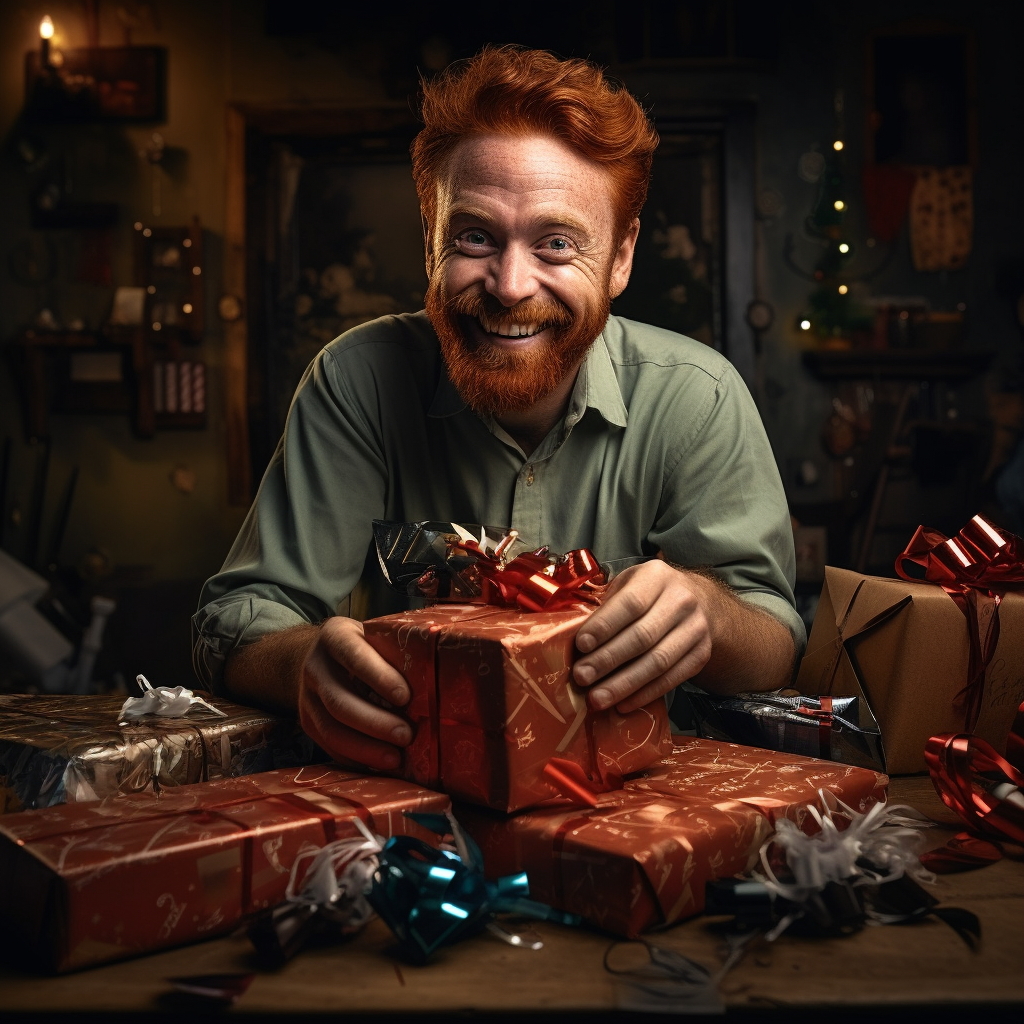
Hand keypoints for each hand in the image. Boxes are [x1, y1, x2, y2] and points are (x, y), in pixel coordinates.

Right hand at [298, 616, 412, 770]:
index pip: (354, 655)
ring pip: (331, 730)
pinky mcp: (308, 724)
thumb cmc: (363, 646)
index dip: (379, 677)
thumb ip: (395, 651)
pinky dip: (356, 759)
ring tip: (395, 758)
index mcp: (334, 637)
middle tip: (407, 735)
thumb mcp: (374, 636)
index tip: (405, 696)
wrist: (316, 657)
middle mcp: (315, 668)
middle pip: (340, 702)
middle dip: (375, 723)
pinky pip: (329, 747)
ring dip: (365, 748)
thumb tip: (439, 679)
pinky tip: (379, 765)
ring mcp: (306, 698)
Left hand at [572, 560, 713, 712]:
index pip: (630, 603)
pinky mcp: (701, 654)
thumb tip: (569, 630)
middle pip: (642, 636)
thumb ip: (605, 603)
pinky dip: (645, 694)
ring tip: (597, 698)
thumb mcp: (628, 584)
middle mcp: (681, 600)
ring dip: (624, 684)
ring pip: (657, 662)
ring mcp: (696, 628)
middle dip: (608, 660)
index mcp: (656, 577)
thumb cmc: (649, 595)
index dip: (604, 626)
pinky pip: (672, 679)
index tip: (581, 645)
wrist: (700, 601)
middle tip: (581, 677)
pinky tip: (623, 704)